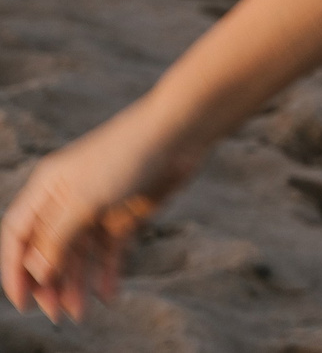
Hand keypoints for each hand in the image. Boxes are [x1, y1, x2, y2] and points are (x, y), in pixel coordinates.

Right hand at [2, 99, 198, 323]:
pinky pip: (111, 250)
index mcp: (46, 188)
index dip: (15, 268)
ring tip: (80, 313)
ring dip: (77, 283)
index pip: (17, 234)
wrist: (179, 133)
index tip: (23, 301)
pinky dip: (107, 272)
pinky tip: (108, 295)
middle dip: (49, 283)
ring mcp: (98, 208)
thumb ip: (57, 238)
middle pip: (49, 249)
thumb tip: (36, 274)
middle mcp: (68, 200)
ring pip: (79, 254)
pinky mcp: (127, 214)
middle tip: (56, 314)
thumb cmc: (125, 156)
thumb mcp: (84, 200)